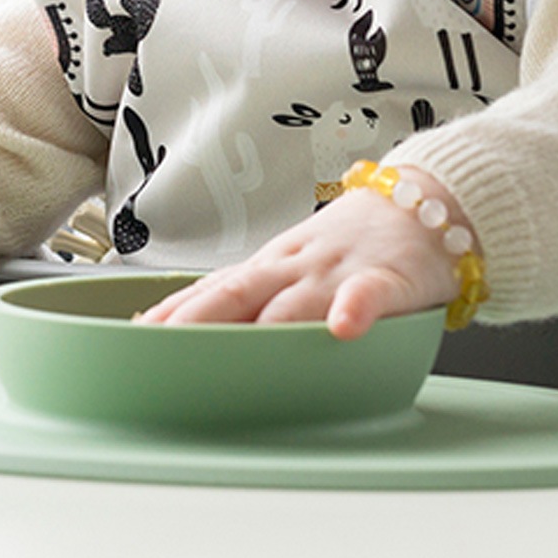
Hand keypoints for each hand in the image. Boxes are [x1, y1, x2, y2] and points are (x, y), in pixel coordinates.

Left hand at [136, 169, 469, 338]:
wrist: (423, 205)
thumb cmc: (352, 246)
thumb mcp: (293, 269)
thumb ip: (249, 300)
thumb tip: (186, 327)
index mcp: (269, 266)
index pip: (210, 289)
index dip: (171, 312)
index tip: (134, 335)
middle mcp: (293, 268)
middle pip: (236, 292)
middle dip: (194, 321)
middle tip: (160, 347)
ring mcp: (336, 271)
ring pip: (294, 299)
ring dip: (263, 325)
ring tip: (235, 353)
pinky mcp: (387, 277)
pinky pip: (368, 294)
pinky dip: (354, 309)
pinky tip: (343, 329)